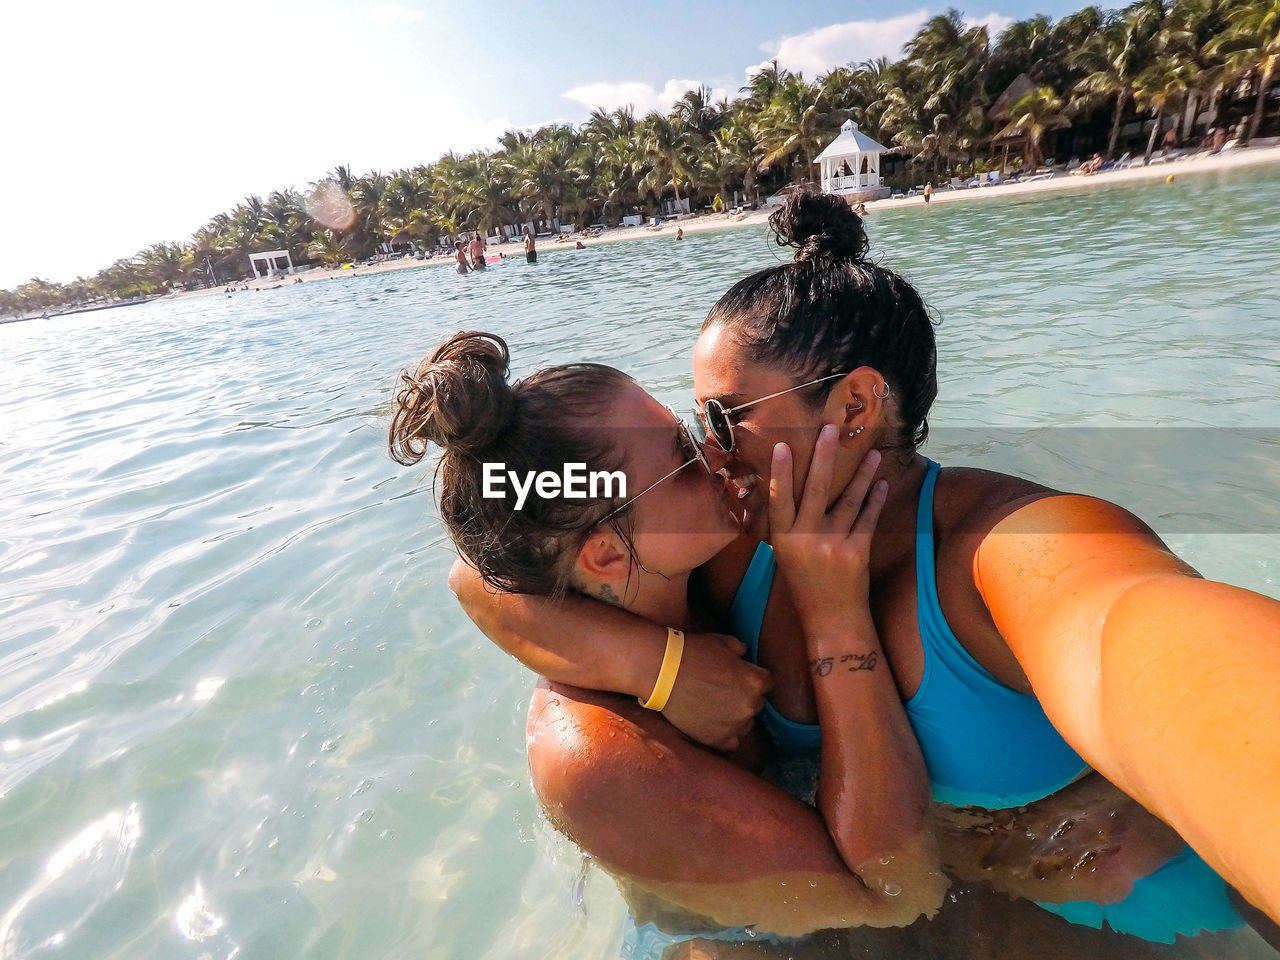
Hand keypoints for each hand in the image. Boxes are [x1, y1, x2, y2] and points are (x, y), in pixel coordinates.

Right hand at [661, 631, 772, 750]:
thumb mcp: (721, 642)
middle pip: (757, 703)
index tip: (740, 676)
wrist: (663, 672)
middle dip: (744, 696)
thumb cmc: (692, 653)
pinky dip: (725, 734)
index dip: (753, 677)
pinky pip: (732, 742)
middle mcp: (750, 706)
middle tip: (723, 689)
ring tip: (715, 706)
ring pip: (746, 724)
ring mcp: (733, 725)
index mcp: (756, 681)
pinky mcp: (716, 739)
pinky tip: (713, 722)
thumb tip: (742, 653)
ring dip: (736, 716)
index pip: (767, 682)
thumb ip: (738, 648)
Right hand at [768, 425, 887, 628]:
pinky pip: (868, 518)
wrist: (831, 619)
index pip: (780, 499)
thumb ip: (787, 525)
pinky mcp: (858, 551)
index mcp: (784, 539)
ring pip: (849, 499)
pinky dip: (875, 500)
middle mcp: (807, 538)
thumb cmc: (804, 584)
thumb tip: (787, 489)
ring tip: (870, 451)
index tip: (783, 446)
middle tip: (830, 430)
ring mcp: (834, 544)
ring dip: (862, 474)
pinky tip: (882, 483)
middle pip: (816, 489)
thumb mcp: (785, 555)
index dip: (781, 472)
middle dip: (824, 456)